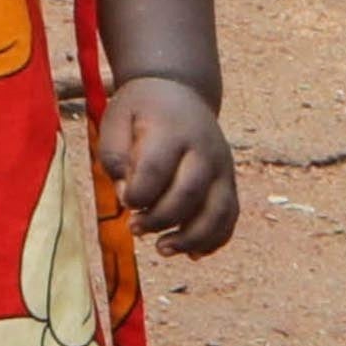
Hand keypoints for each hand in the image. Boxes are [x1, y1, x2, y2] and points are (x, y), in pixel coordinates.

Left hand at [95, 73, 236, 253]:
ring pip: (218, 211)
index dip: (139, 193)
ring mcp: (222, 167)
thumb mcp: (117, 118)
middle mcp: (204, 150)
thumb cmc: (141, 110)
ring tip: (163, 249)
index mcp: (171, 130)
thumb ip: (114, 154)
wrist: (181, 91)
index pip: (157, 168)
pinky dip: (214, 239)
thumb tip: (125, 194)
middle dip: (161, 219)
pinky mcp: (231, 181)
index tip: (124, 202)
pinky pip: (230, 216)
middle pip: (189, 193)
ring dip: (192, 237)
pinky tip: (191, 253)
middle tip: (135, 229)